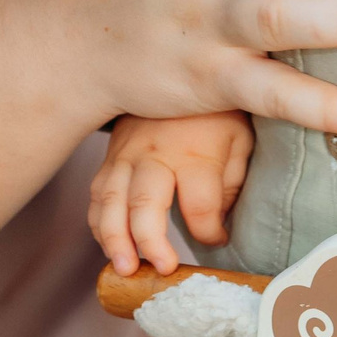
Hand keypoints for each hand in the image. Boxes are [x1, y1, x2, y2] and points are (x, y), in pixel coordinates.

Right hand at [89, 112, 254, 275]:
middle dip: (151, 243)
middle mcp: (155, 154)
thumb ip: (231, 182)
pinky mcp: (110, 156)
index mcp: (195, 152)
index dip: (210, 233)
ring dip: (114, 239)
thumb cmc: (215, 111)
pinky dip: (99, 224)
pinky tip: (109, 246)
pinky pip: (96, 194)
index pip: (200, 207)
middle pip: (145, 204)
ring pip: (110, 202)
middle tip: (161, 270)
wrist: (179, 66)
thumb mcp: (240, 139)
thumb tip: (216, 224)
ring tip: (124, 268)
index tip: (219, 240)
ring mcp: (126, 155)